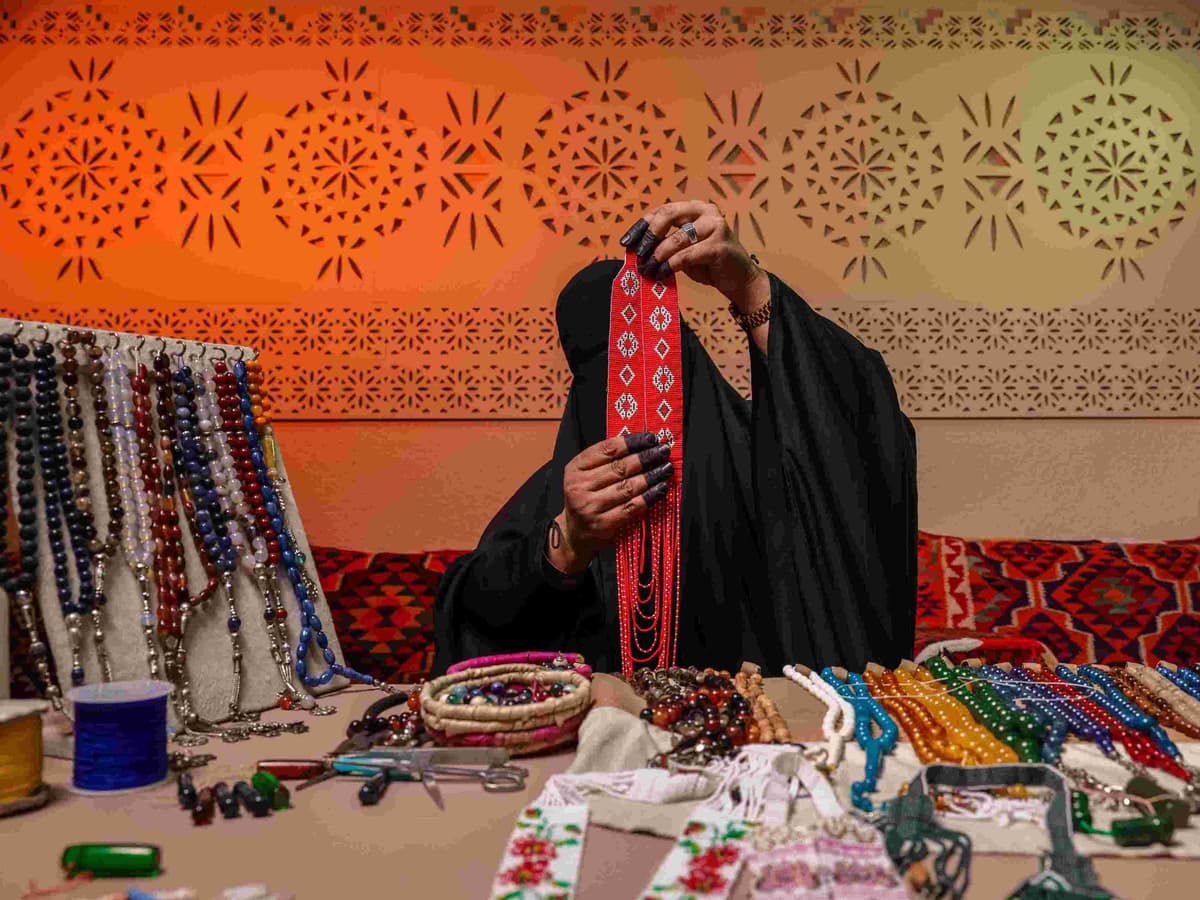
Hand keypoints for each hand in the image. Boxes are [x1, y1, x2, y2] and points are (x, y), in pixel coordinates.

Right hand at [547, 431, 673, 575]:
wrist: (576, 532)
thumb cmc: (587, 497)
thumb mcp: (587, 474)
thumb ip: (607, 460)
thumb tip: (643, 445)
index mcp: (575, 468)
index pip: (607, 450)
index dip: (632, 442)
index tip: (651, 438)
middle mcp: (579, 486)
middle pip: (619, 467)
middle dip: (645, 457)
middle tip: (663, 451)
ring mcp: (590, 506)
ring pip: (627, 487)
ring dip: (651, 476)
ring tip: (666, 468)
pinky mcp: (602, 524)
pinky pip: (631, 507)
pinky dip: (649, 497)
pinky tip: (660, 489)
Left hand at [618, 200, 768, 313]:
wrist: (739, 279)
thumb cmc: (709, 263)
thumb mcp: (683, 249)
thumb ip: (665, 243)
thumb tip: (636, 248)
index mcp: (694, 208)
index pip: (662, 210)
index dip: (641, 226)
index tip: (625, 242)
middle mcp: (706, 211)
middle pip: (668, 215)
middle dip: (648, 236)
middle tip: (638, 255)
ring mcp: (715, 226)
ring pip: (676, 239)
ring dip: (658, 256)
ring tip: (647, 270)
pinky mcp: (719, 246)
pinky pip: (687, 255)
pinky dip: (671, 265)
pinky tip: (661, 274)